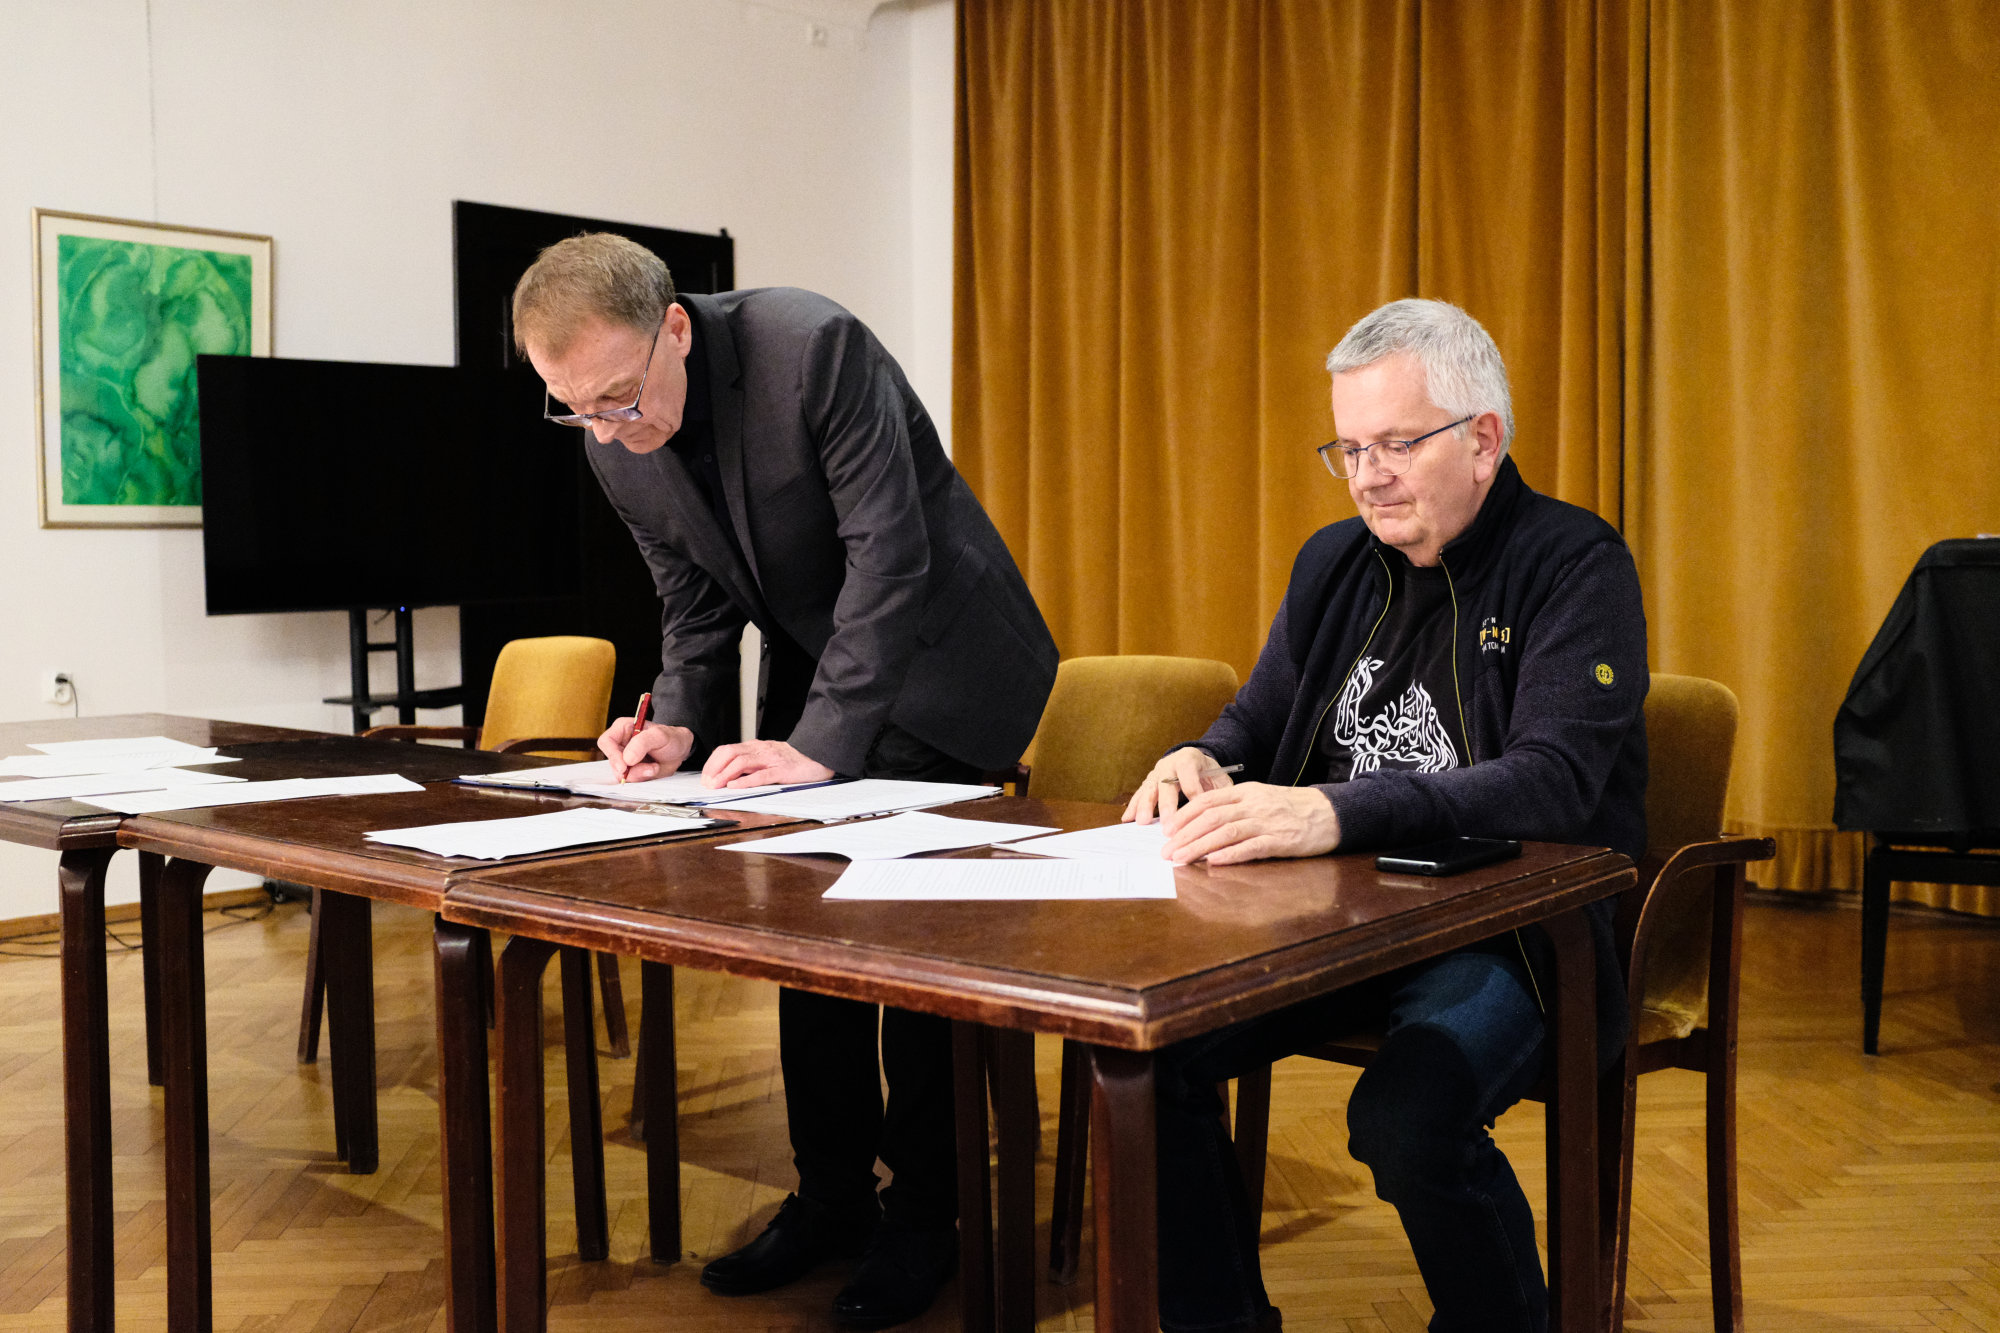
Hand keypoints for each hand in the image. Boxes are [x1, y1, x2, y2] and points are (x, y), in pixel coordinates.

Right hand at [598, 719, 693, 782]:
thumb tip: (627, 759)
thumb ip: (642, 743)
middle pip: (613, 762)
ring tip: (655, 767)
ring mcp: (625, 759)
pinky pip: (631, 780)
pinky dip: (643, 778)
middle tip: (651, 768)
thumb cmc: (670, 737)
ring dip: (640, 774)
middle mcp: (620, 744)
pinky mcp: (631, 771)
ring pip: (622, 774)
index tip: (624, 766)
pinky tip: (654, 770)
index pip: (606, 742)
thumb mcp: (660, 735)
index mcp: (622, 729)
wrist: (680, 749)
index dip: (612, 755)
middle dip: (631, 769)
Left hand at [701, 739, 835, 788]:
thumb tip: (730, 776)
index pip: (726, 750)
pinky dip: (745, 781)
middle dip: (714, 768)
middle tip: (707, 783)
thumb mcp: (768, 758)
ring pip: (741, 763)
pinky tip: (735, 786)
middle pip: (729, 753)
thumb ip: (752, 764)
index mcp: (756, 747)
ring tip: (716, 785)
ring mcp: (771, 760)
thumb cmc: (795, 760)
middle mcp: (760, 750)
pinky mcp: (782, 771)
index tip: (705, 777)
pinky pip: (760, 775)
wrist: (820, 755)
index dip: (712, 763)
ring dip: (724, 775)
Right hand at [1123, 748, 1232, 824]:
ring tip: (1142, 822)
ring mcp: (1155, 773)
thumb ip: (1222, 792)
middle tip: (1167, 824)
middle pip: (1166, 785)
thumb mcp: (1220, 777)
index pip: (1190, 779)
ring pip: (1149, 789)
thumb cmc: (1209, 773)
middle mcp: (1169, 765)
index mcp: (1188, 759)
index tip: (1196, 815)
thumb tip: (1225, 810)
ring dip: (1145, 806)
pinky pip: (1139, 794)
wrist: (1193, 760)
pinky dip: (1133, 807)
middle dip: (1166, 806)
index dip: (1193, 796)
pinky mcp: (1148, 782)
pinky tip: (1127, 819)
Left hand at [1159, 782, 1340, 865]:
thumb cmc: (1292, 808)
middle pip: (1211, 818)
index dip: (1184, 815)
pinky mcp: (1281, 841)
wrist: (1330, 812)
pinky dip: (1230, 854)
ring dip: (1199, 846)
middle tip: (1166, 851)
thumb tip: (1202, 823)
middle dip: (1184, 835)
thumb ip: (1235, 807)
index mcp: (1247, 792)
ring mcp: (1267, 822)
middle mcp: (1254, 804)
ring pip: (1226, 832)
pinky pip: (1251, 847)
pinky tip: (1214, 862)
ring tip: (1181, 859)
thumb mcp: (1261, 798)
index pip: (1207, 800)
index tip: (1166, 830)